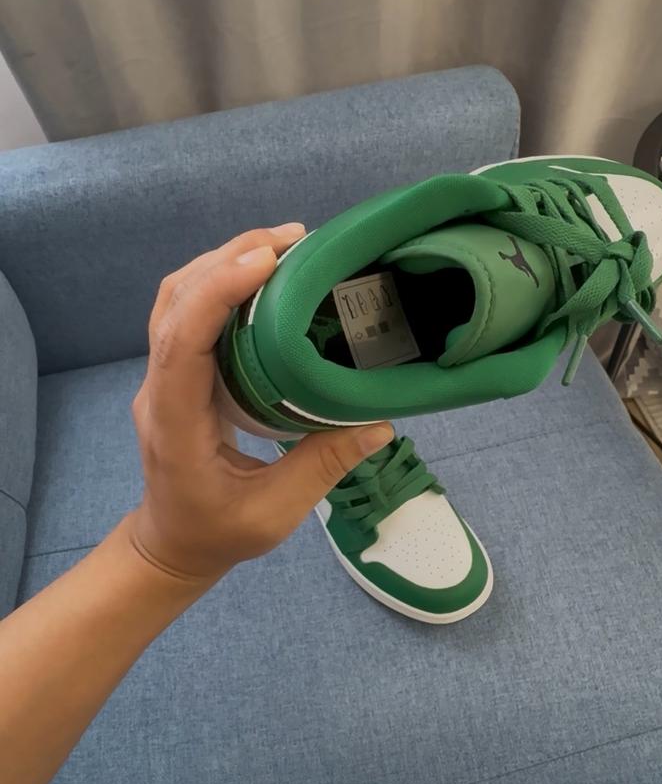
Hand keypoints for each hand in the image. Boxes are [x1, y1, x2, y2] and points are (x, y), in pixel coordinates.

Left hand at [128, 224, 393, 584]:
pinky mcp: (177, 372)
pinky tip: (262, 276)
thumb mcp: (273, 513)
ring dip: (222, 261)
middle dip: (227, 258)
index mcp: (175, 424)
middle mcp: (159, 389)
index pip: (181, 342)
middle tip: (292, 240)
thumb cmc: (216, 533)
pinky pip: (188, 312)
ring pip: (176, 298)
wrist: (172, 544)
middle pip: (175, 302)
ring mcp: (163, 377)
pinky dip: (220, 280)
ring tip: (282, 245)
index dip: (217, 292)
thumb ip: (322, 467)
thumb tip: (379, 423)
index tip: (267, 262)